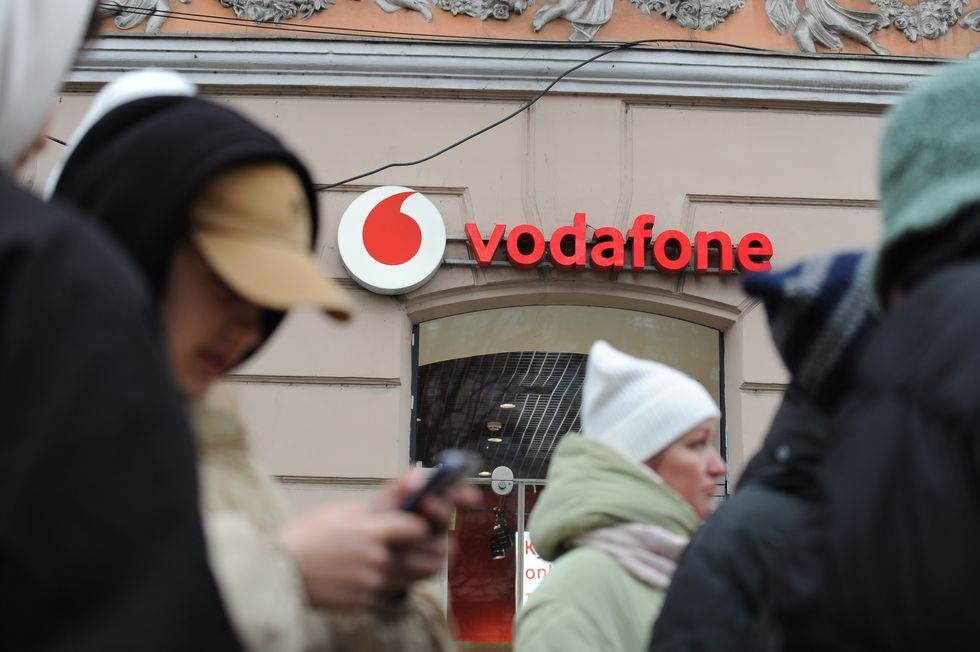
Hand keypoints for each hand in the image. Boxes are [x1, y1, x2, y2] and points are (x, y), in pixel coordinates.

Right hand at [279, 501, 428, 609]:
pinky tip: (359, 573)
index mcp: (372, 531)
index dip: (419, 525)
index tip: (414, 523)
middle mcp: (377, 559)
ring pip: (404, 576)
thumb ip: (386, 498)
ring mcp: (371, 584)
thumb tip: (416, 479)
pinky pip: (383, 592)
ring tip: (380, 556)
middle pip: (419, 556)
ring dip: (400, 566)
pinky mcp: (364, 602)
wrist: (280, 571)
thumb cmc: (309, 535)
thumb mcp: (345, 509)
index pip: (418, 528)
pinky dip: (378, 583)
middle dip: (417, 548)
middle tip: (407, 543)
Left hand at [374, 470, 480, 593]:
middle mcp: (442, 525)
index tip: (459, 493)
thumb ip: (400, 486)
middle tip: (425, 502)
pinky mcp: (433, 566)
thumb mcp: (386, 501)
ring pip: (441, 546)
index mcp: (436, 503)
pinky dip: (412, 561)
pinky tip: (399, 556)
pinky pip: (430, 565)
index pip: (460, 497)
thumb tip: (418, 477)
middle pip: (450, 519)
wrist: (368, 553)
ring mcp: (440, 546)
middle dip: (439, 511)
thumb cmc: (382, 522)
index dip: (465, 494)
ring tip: (398, 539)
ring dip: (418, 542)